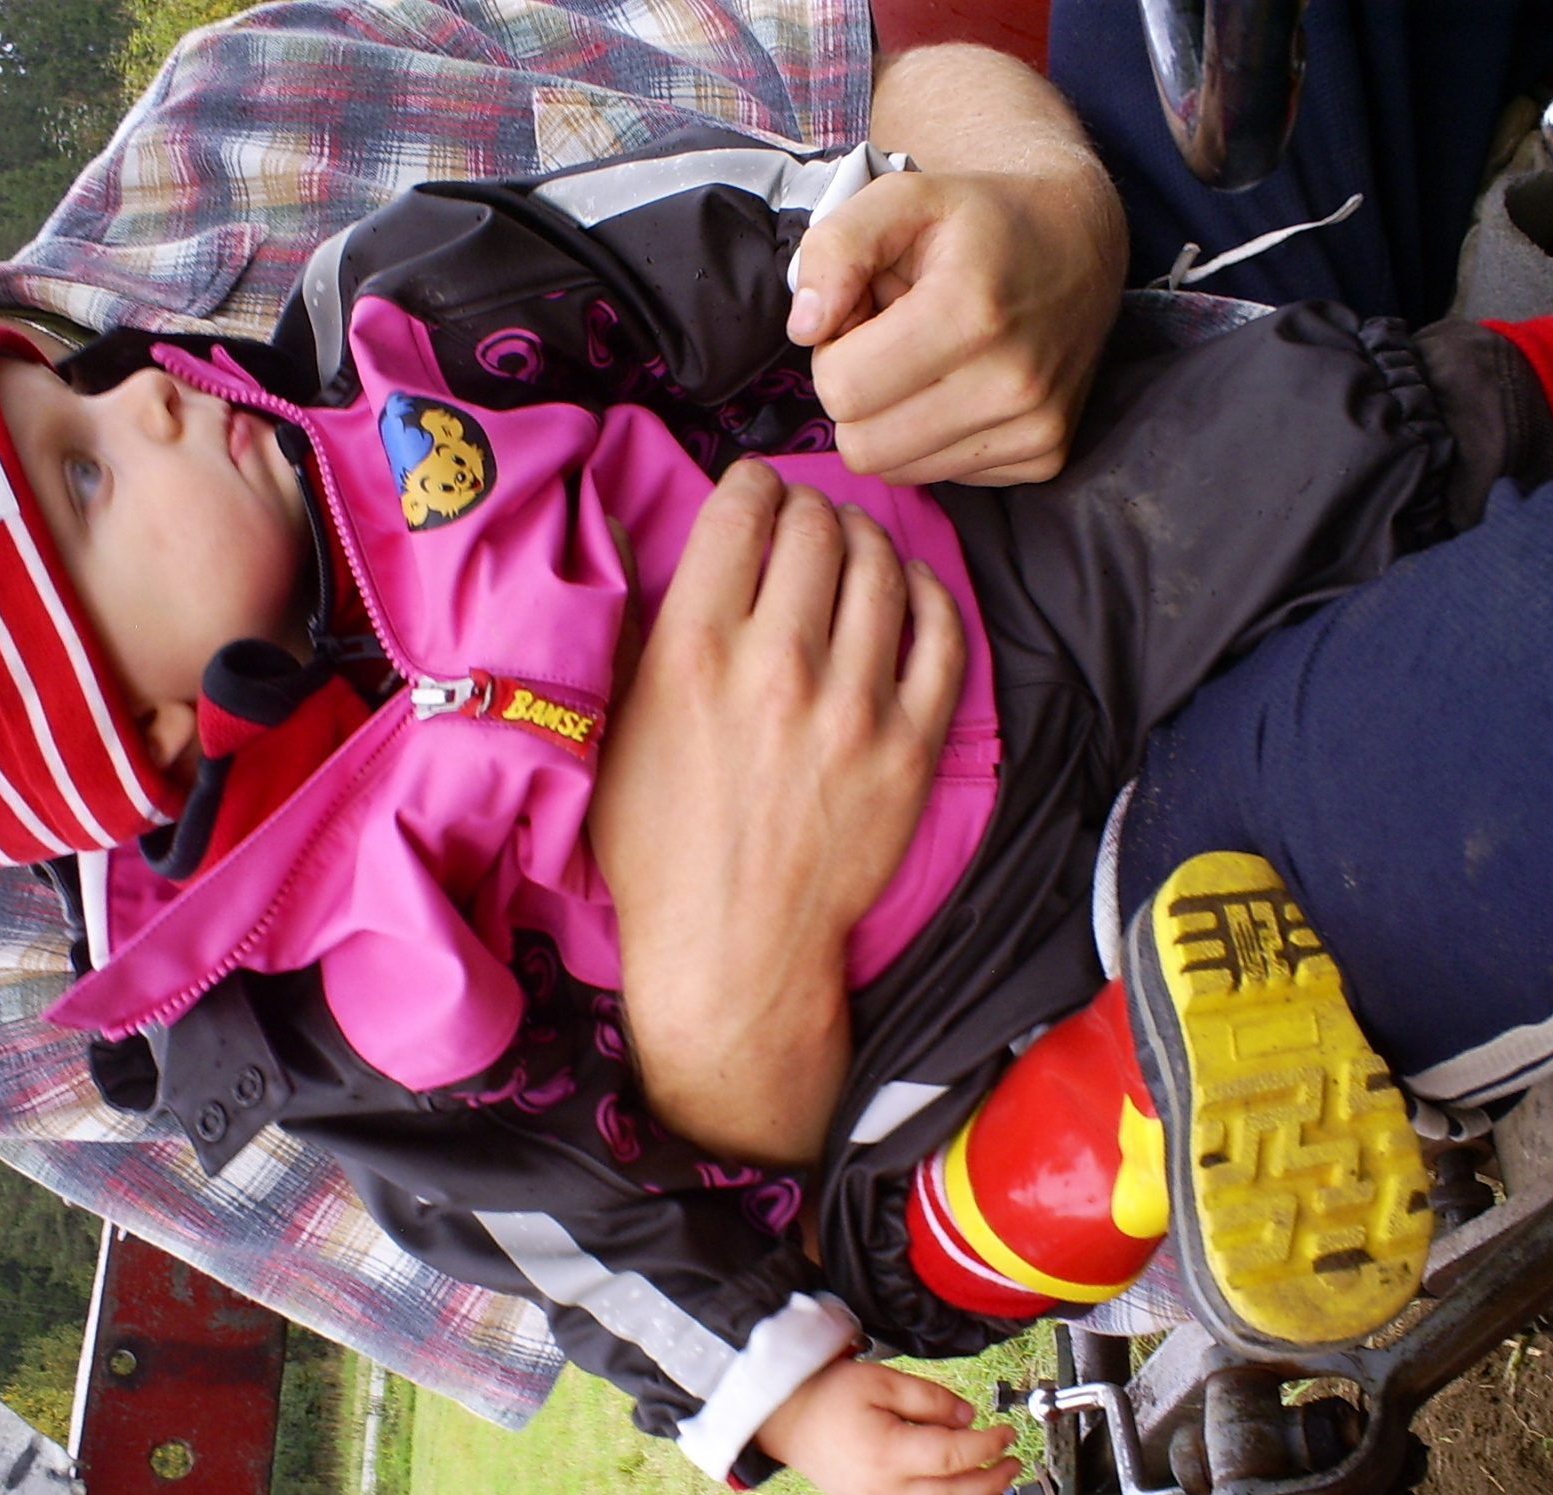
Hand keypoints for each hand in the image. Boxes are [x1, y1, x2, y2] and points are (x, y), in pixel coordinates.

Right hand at [592, 461, 963, 1168]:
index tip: (753, 495)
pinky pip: (941, 634)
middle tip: (803, 525)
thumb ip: (628, 625)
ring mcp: (856, 706)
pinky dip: (927, 594)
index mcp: (695, 652)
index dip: (750, 485)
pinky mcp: (912, 746)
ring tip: (853, 549)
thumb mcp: (610, 730)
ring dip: (867, 540)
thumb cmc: (659, 847)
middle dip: (808, 509)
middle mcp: (779, 665)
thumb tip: (625, 528)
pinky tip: (908, 591)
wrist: (734, 951)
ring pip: (882, 568)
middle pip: (816, 528)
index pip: (742, 512)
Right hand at [754, 1356, 1021, 1494]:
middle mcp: (885, 1488)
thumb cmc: (830, 1395)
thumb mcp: (880, 1379)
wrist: (787, 1420)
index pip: (953, 1455)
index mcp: (888, 1451)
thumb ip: (928, 1398)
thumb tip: (968, 1418)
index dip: (987, 1445)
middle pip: (954, 1494)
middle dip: (991, 1480)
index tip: (1006, 1432)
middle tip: (1012, 1462)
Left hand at [791, 167, 1122, 486]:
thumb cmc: (977, 221)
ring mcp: (1034, 428)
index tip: (865, 317)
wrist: (1077, 243)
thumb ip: (835, 248)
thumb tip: (805, 328)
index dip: (835, 353)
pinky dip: (934, 439)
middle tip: (889, 344)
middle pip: (863, 446)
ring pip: (897, 470)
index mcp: (971, 312)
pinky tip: (959, 386)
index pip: (841, 391)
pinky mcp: (1045, 456)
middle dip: (857, 395)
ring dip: (892, 420)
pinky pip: (943, 477)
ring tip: (924, 361)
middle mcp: (1012, 382)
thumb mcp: (900, 198)